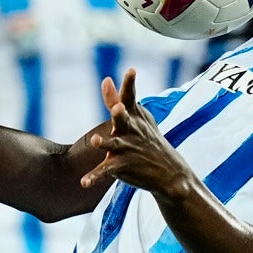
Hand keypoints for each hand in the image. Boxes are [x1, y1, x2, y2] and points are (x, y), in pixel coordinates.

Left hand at [83, 68, 194, 200]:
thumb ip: (116, 98)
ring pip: (113, 144)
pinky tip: (83, 183)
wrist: (169, 171)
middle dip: (120, 114)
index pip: (130, 97)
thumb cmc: (147, 138)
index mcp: (133, 117)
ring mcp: (126, 149)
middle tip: (118, 108)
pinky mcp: (121, 166)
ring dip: (105, 143)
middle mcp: (130, 131)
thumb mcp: (136, 117)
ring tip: (96, 141)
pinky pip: (105, 171)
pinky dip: (94, 177)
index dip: (130, 84)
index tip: (131, 70)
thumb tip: (105, 79)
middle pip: (123, 120)